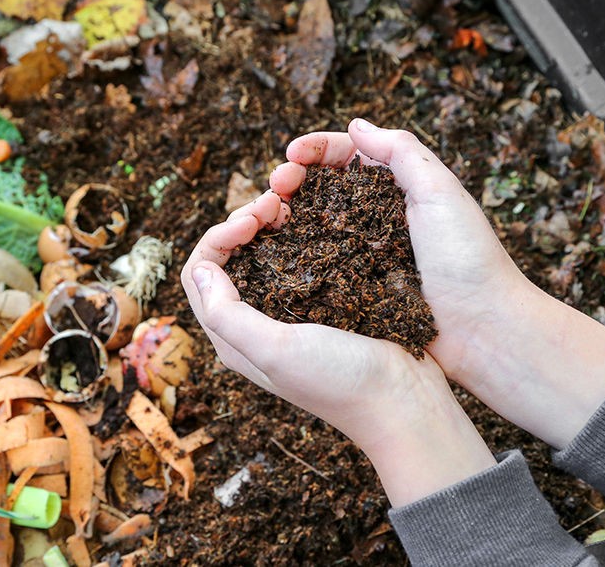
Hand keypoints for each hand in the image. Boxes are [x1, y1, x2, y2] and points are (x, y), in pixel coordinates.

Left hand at [181, 192, 495, 505]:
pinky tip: (315, 220)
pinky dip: (298, 234)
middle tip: (274, 203)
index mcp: (233, 338)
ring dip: (268, 224)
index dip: (218, 237)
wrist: (404, 401)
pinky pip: (298, 258)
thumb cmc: (340, 381)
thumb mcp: (276, 350)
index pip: (200, 274)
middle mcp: (255, 323)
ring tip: (290, 204)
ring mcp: (289, 312)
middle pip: (228, 259)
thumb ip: (228, 314)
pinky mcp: (322, 302)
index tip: (251, 220)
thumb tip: (200, 269)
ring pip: (262, 254)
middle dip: (242, 223)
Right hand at [271, 119, 604, 448]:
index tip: (291, 154)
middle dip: (292, 177)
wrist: (482, 331)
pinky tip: (275, 248)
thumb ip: (402, 152)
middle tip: (275, 185)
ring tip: (267, 214)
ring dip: (286, 212)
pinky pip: (316, 262)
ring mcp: (362, 253)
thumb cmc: (468, 260)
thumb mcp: (441, 192)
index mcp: (398, 188)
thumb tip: (356, 125)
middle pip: (322, 186)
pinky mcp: (354, 287)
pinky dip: (293, 250)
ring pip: (312, 222)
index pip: (347, 155)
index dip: (315, 149)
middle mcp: (375, 216)